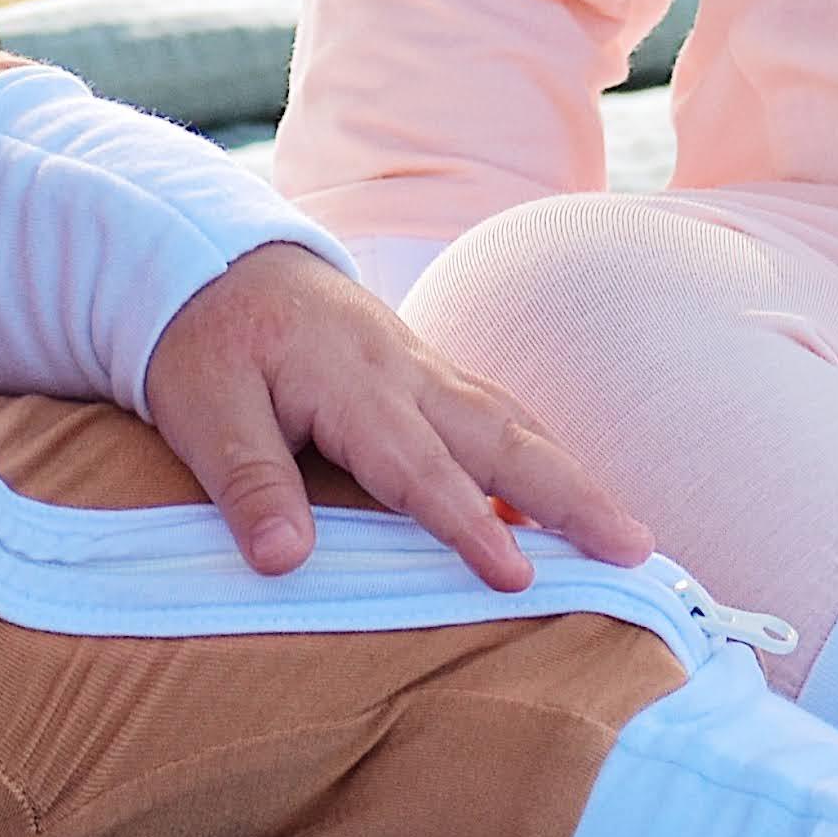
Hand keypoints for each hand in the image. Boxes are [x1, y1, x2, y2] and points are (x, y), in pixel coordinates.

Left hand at [141, 243, 652, 586]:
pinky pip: (495, 413)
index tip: (517, 578)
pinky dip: (539, 454)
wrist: (214, 257)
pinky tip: (560, 501)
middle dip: (572, 495)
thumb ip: (247, 482)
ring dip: (572, 477)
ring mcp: (423, 368)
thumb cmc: (202, 339)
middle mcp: (405, 372)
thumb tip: (284, 562)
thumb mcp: (202, 408)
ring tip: (627, 534)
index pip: (420, 466)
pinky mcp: (424, 375)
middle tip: (635, 549)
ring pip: (513, 421)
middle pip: (503, 435)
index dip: (469, 524)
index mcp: (353, 382)